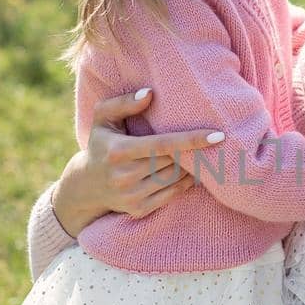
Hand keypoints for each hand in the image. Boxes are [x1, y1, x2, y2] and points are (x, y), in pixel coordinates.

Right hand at [50, 89, 221, 235]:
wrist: (85, 186)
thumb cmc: (101, 143)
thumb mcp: (103, 118)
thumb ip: (123, 102)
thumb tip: (150, 93)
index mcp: (118, 151)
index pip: (163, 144)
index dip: (192, 140)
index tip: (219, 135)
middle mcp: (125, 177)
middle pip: (173, 161)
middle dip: (190, 151)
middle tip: (206, 140)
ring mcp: (132, 196)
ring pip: (176, 178)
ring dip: (189, 166)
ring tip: (194, 154)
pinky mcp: (139, 210)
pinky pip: (173, 194)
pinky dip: (185, 182)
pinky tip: (187, 171)